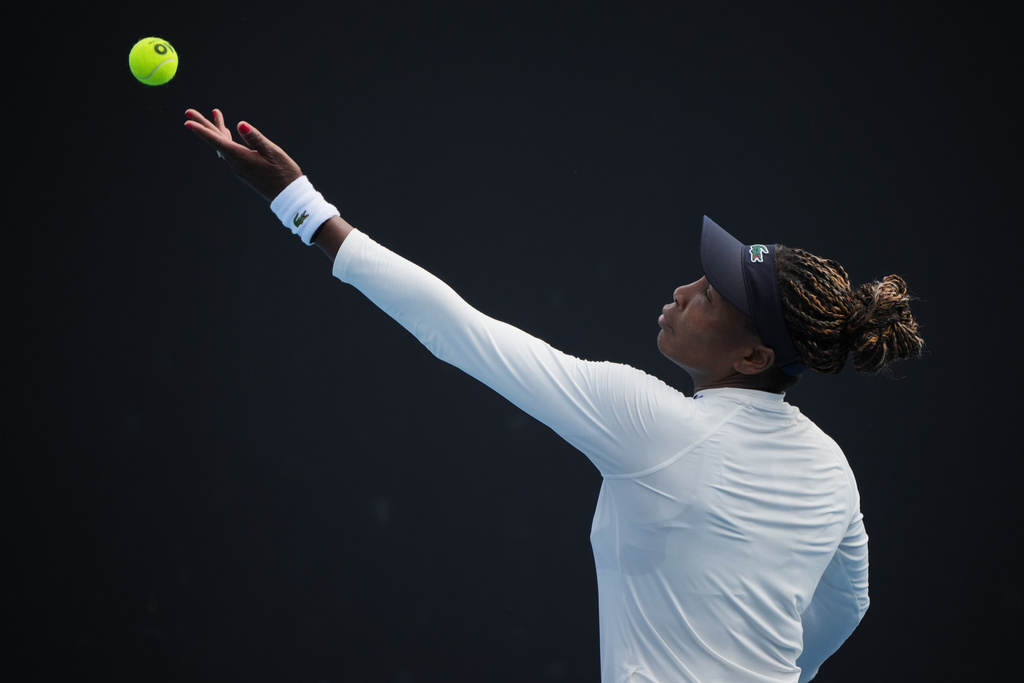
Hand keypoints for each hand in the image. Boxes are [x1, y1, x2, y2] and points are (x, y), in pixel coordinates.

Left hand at [184, 109, 302, 201]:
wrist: (289, 197)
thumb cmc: (284, 174)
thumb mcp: (273, 153)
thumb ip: (255, 138)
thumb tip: (240, 124)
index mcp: (241, 158)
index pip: (217, 141)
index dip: (202, 130)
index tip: (187, 121)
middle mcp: (235, 163)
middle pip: (215, 141)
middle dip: (203, 125)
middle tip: (188, 112)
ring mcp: (239, 168)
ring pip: (223, 145)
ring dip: (216, 129)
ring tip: (214, 115)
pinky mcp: (244, 170)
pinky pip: (230, 152)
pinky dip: (226, 139)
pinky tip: (226, 135)